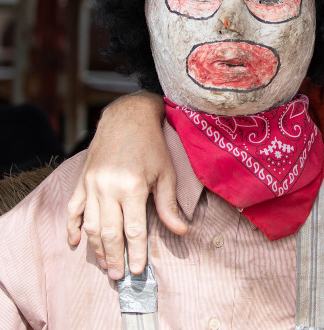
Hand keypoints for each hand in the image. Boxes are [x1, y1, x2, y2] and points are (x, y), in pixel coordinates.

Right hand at [66, 91, 186, 279]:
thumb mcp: (166, 173)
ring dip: (95, 248)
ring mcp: (91, 184)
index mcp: (131, 187)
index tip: (138, 269)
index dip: (136, 252)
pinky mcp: (82, 180)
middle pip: (108, 232)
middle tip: (119, 276)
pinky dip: (72, 227)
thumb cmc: (152, 145)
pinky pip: (72, 209)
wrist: (127, 118)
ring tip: (105, 264)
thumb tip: (182, 231)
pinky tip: (75, 243)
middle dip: (114, 257)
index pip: (133, 229)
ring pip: (89, 225)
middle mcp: (107, 188)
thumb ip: (168, 205)